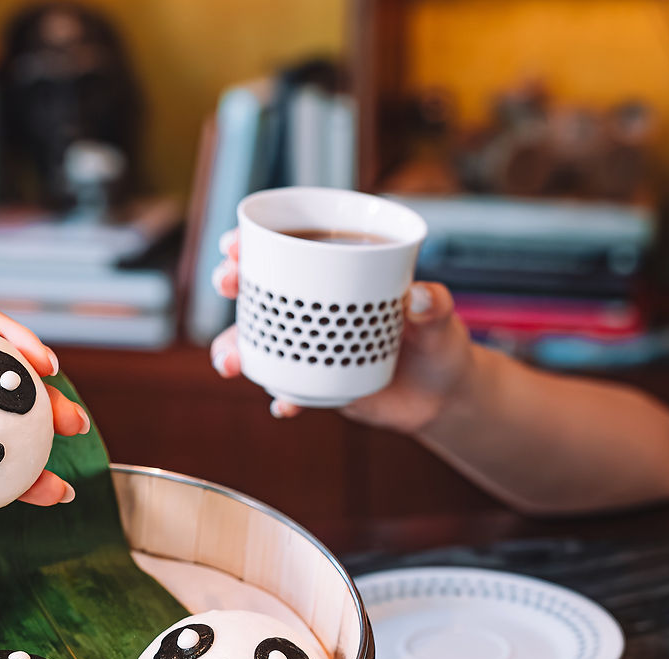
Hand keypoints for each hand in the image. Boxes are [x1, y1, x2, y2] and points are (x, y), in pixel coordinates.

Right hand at [209, 229, 474, 433]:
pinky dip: (282, 396)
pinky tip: (283, 405)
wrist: (443, 399)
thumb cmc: (442, 346)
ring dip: (234, 348)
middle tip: (225, 283)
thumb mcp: (442, 320)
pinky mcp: (317, 383)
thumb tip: (422, 297)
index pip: (291, 250)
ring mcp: (313, 346)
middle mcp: (320, 309)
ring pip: (260, 342)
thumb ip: (434, 306)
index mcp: (342, 276)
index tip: (234, 244)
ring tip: (229, 362)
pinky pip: (287, 388)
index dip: (255, 243)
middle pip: (262, 289)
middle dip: (233, 283)